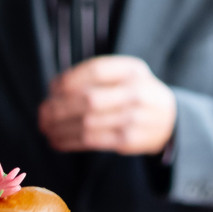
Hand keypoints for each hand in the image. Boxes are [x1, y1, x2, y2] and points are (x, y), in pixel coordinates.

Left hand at [36, 55, 178, 155]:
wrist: (170, 120)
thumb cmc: (138, 93)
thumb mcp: (128, 73)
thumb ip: (99, 75)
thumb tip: (56, 88)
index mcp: (133, 70)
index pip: (96, 71)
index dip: (69, 79)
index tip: (53, 88)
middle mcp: (135, 92)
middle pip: (89, 99)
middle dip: (59, 107)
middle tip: (42, 112)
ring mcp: (132, 118)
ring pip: (87, 123)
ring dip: (60, 127)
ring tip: (45, 127)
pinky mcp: (127, 140)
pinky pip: (91, 141)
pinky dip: (69, 141)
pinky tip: (56, 140)